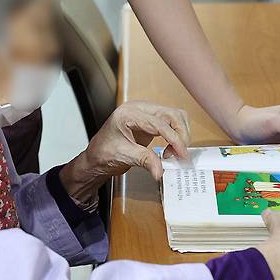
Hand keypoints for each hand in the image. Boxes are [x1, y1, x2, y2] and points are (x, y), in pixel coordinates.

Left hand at [59, 101, 189, 202]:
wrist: (97, 156)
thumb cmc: (104, 153)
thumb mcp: (123, 156)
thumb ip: (144, 161)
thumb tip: (160, 170)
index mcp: (128, 113)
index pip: (159, 123)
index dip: (174, 139)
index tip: (182, 154)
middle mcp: (139, 108)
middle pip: (171, 114)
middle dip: (180, 135)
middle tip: (181, 155)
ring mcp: (145, 113)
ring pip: (175, 116)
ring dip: (180, 134)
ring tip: (173, 153)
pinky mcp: (151, 120)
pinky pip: (171, 122)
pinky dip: (176, 135)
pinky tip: (171, 149)